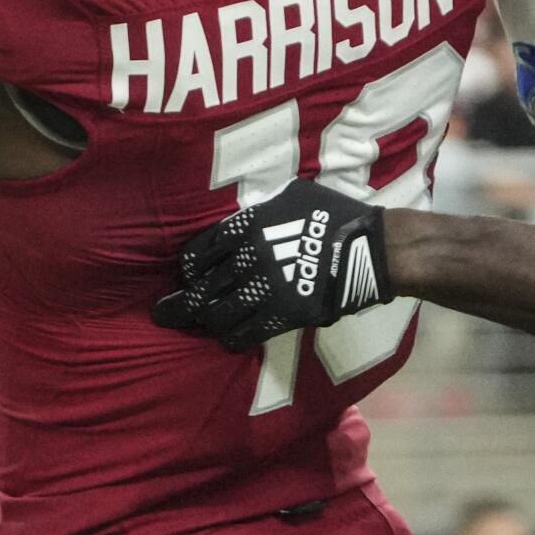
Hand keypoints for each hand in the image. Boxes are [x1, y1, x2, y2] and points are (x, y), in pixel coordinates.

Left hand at [152, 178, 392, 350]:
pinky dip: (232, 338)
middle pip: (202, 287)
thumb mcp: (292, 195)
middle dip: (178, 304)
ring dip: (203, 322)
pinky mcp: (284, 314)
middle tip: (162, 314)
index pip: (201, 251)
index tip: (186, 275)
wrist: (371, 247)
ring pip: (218, 313)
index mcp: (249, 224)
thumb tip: (240, 222)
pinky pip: (246, 333)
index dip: (189, 267)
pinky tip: (227, 339)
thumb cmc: (334, 214)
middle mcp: (250, 256)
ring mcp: (266, 288)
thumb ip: (261, 210)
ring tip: (196, 326)